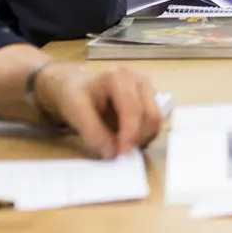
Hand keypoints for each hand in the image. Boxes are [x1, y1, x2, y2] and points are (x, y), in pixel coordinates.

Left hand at [33, 64, 163, 159]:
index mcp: (119, 77)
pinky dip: (144, 137)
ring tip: (121, 146)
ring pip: (156, 121)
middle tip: (121, 154)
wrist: (77, 87)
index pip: (133, 109)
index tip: (122, 154)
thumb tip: (112, 153)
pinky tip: (127, 140)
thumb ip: (93, 132)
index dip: (130, 133)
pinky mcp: (150, 101)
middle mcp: (139, 80)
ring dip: (143, 139)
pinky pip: (154, 123)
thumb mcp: (75, 111)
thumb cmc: (75, 96)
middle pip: (150, 115)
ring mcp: (148, 90)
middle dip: (138, 138)